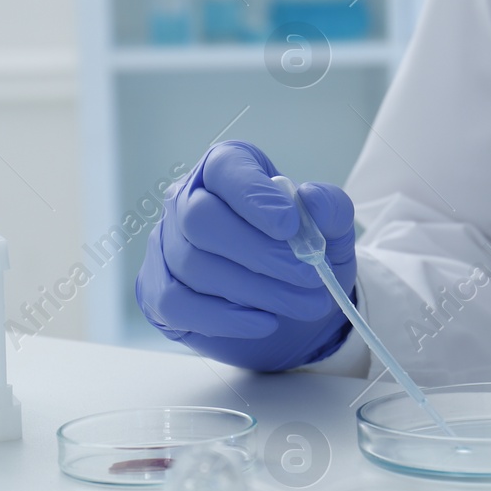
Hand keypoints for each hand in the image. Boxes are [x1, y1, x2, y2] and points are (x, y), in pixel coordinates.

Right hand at [136, 141, 356, 370]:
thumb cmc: (303, 257)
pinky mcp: (159, 292)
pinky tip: (264, 322)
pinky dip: (224, 317)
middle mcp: (186, 201)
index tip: (290, 226)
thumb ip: (331, 209)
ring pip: (193, 264)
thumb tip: (311, 198)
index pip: (224, 168)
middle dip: (260, 252)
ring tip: (305, 304)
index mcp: (226, 170)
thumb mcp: (331, 231)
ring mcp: (167, 246)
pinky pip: (177, 303)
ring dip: (257, 290)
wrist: (290, 310)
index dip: (254, 196)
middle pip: (200, 218)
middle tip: (310, 276)